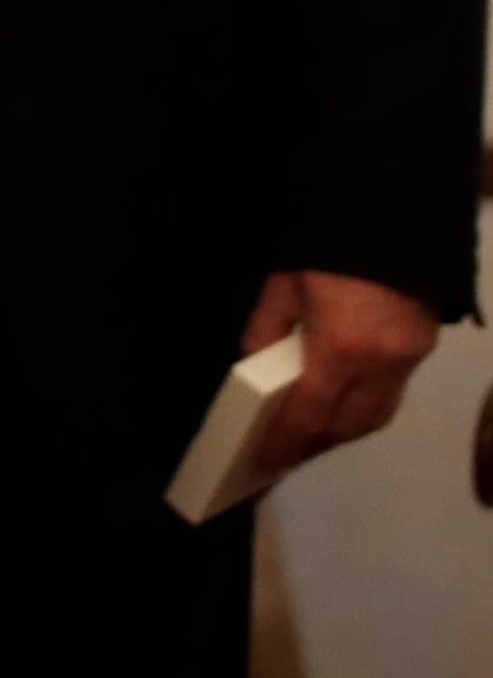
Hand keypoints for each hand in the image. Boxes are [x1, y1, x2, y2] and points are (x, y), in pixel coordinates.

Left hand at [243, 268, 440, 477]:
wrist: (390, 215)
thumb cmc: (326, 249)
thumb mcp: (282, 286)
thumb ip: (266, 331)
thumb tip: (253, 368)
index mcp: (340, 348)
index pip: (309, 414)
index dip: (286, 442)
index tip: (266, 462)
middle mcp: (381, 363)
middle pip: (347, 426)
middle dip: (315, 444)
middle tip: (286, 452)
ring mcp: (409, 358)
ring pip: (376, 416)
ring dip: (343, 432)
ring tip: (311, 435)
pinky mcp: (423, 347)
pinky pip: (392, 394)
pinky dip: (365, 408)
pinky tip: (342, 404)